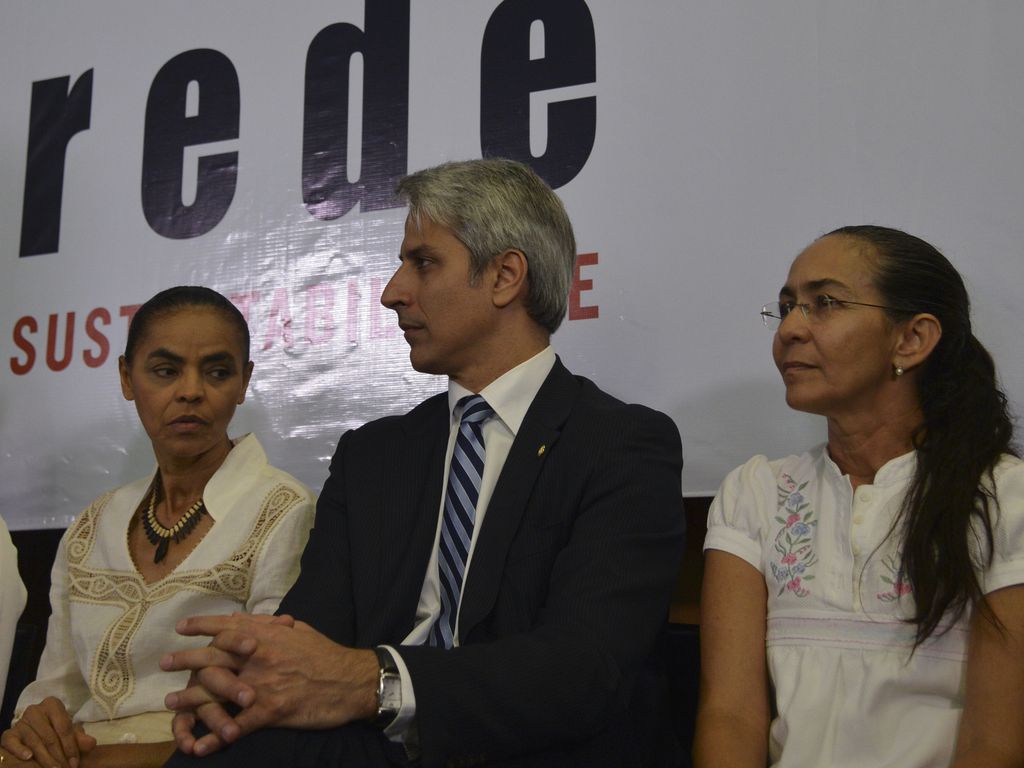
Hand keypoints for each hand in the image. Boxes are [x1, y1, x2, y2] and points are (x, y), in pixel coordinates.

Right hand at [1, 697, 95, 767]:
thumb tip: (91, 744)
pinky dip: (20, 750)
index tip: (74, 763)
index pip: (64, 727)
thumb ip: (80, 739)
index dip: (71, 747)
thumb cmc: (57, 731)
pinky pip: (12, 742)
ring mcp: (21, 721)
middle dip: (59, 756)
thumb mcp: (71, 733)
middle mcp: (35, 710)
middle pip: (50, 737)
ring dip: (45, 759)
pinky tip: (28, 758)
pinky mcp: (9, 734)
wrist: (37, 731)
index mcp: (52, 705)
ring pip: (34, 742)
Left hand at [161, 613, 378, 755]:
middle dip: (185, 659)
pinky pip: (236, 725)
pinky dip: (216, 737)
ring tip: (171, 703)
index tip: (181, 627)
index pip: (227, 626)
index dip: (202, 626)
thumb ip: (277, 627)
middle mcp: (259, 657)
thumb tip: (263, 620)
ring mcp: (262, 684)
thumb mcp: (302, 631)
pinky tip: (200, 746)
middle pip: (213, 657)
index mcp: (267, 635)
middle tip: (164, 662)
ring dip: (190, 699)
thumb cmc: (327, 654)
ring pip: (217, 691)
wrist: (351, 681)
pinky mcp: (270, 711)